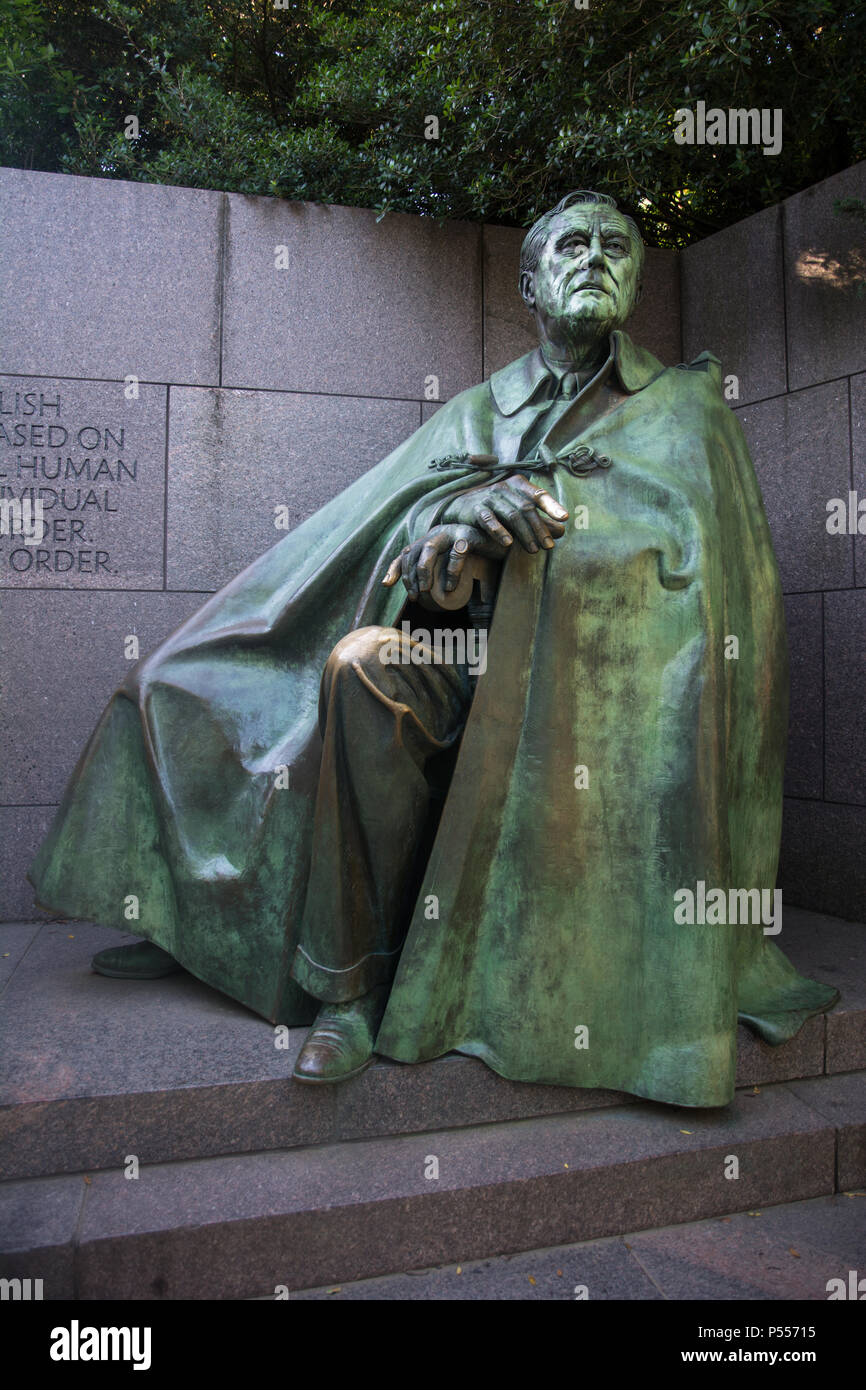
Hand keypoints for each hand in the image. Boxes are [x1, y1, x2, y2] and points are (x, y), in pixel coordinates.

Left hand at [382, 523, 505, 599]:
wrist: (503, 544)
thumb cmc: (479, 558)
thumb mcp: (458, 569)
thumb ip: (448, 581)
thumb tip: (436, 604)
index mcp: (430, 541)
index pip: (406, 552)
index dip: (394, 567)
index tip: (387, 584)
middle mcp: (437, 534)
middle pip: (413, 551)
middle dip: (410, 575)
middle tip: (415, 596)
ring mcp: (452, 532)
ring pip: (429, 549)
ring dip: (423, 571)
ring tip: (426, 590)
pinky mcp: (469, 535)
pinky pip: (456, 553)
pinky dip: (451, 571)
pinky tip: (451, 587)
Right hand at [440, 473, 567, 551]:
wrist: (460, 507)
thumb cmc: (496, 509)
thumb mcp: (518, 511)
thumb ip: (539, 520)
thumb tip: (562, 531)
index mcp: (518, 484)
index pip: (539, 495)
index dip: (552, 506)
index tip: (565, 518)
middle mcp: (505, 487)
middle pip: (527, 508)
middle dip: (539, 528)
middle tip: (548, 546)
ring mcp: (490, 496)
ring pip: (511, 515)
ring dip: (524, 534)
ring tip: (533, 550)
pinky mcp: (476, 508)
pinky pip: (489, 519)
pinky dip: (499, 531)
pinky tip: (508, 543)